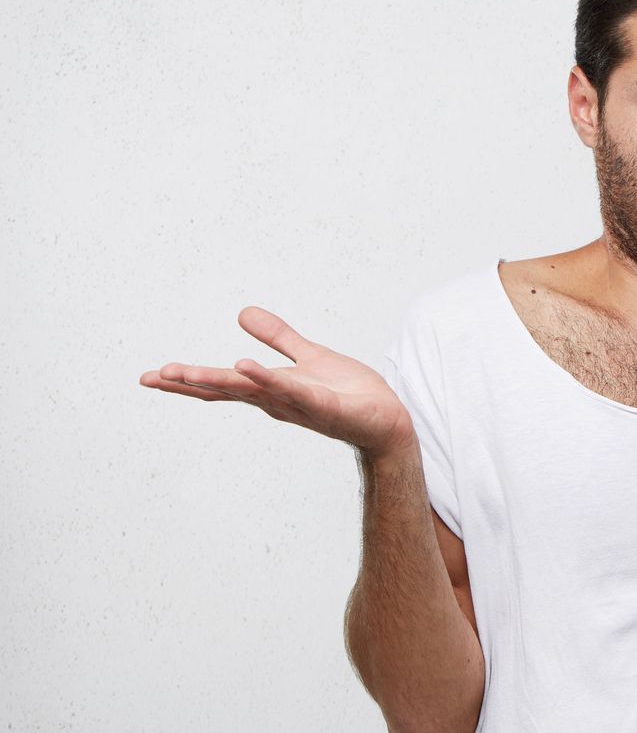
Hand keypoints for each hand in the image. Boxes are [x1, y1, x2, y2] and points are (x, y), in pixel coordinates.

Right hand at [139, 307, 413, 456]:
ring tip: (184, 372)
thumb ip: (278, 337)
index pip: (222, 384)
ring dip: (219, 381)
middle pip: (227, 389)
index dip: (187, 380)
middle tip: (152, 378)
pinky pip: (294, 392)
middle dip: (189, 383)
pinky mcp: (325, 407)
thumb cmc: (350, 393)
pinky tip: (247, 366)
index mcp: (270, 389)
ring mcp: (299, 405)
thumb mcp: (309, 356)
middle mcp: (278, 400)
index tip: (151, 377)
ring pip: (252, 391)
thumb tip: (243, 312)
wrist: (389, 419)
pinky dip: (270, 380)